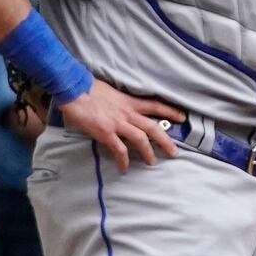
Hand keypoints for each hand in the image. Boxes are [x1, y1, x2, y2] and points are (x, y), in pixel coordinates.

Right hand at [60, 77, 181, 170]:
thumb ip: (117, 100)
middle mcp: (127, 113)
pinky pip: (119, 150)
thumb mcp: (109, 90)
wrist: (73, 90)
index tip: (182, 117)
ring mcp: (117, 123)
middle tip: (174, 152)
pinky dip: (123, 160)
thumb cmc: (87, 87)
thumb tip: (117, 104)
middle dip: (166, 140)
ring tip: (152, 162)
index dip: (170, 111)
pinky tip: (124, 168)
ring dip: (148, 153)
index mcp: (128, 101)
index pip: (155, 105)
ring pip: (140, 140)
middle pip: (153, 127)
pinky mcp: (106, 133)